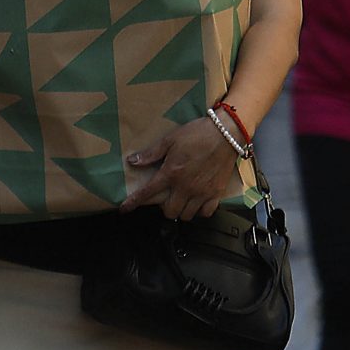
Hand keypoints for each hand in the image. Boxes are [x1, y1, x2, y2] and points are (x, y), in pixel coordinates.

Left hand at [122, 116, 239, 221]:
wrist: (225, 133)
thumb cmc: (197, 134)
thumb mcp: (170, 140)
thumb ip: (151, 153)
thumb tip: (132, 161)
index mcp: (171, 173)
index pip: (148, 193)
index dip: (133, 202)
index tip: (124, 209)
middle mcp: (185, 187)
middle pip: (169, 211)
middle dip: (164, 207)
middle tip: (167, 197)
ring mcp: (202, 192)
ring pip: (186, 215)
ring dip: (181, 210)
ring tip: (181, 200)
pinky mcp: (216, 193)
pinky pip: (205, 213)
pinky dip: (199, 211)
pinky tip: (197, 203)